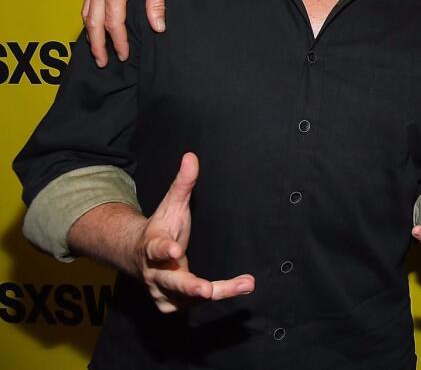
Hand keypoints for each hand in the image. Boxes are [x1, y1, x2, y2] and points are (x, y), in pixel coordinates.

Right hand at [84, 0, 176, 66]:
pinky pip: (87, 1)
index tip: (124, 54)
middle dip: (97, 44)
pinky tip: (95, 25)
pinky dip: (89, 16)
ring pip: (86, 11)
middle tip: (103, 61)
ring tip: (98, 49)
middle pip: (93, 22)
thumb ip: (156, 5)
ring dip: (90, 32)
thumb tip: (158, 28)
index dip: (118, 41)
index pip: (113, 23)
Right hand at [133, 153, 254, 312]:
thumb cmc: (160, 228)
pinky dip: (214, 297)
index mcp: (152, 246)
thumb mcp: (171, 205)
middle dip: (189, 287)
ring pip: (186, 297)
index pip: (156, 248)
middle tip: (206, 290)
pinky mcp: (170, 302)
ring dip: (216, 292)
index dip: (165, 250)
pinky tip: (236, 288)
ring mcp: (161, 289)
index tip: (176, 250)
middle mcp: (154, 272)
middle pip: (171, 282)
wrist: (136, 255)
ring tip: (244, 284)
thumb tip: (191, 156)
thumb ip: (183, 183)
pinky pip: (192, 304)